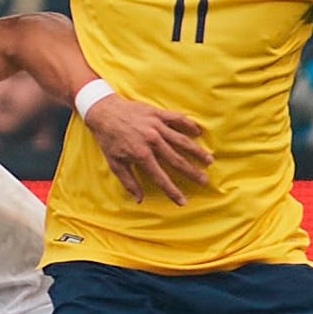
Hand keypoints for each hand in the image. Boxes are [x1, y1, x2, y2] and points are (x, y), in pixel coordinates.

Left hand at [83, 94, 212, 205]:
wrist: (103, 111)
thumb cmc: (108, 139)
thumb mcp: (115, 163)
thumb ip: (129, 182)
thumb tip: (139, 199)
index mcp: (141, 155)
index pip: (161, 178)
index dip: (173, 192)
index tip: (183, 202)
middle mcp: (152, 141)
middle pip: (177, 160)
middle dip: (192, 173)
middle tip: (205, 181)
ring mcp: (156, 126)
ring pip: (182, 140)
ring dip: (196, 151)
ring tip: (209, 160)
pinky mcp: (157, 114)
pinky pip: (177, 119)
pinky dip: (188, 125)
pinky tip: (199, 131)